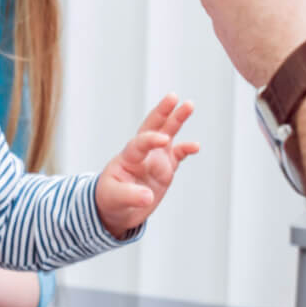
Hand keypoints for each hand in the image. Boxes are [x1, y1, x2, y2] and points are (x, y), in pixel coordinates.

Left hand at [95, 95, 198, 237]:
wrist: (117, 209)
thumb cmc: (110, 199)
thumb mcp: (114, 198)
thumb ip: (130, 196)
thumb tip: (148, 197)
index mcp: (127, 157)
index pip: (139, 143)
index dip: (151, 140)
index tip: (164, 139)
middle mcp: (142, 153)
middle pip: (152, 127)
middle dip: (162, 111)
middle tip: (173, 97)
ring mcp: (155, 159)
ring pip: (168, 134)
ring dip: (177, 119)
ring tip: (189, 105)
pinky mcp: (166, 168)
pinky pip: (178, 155)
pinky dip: (186, 149)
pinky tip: (195, 146)